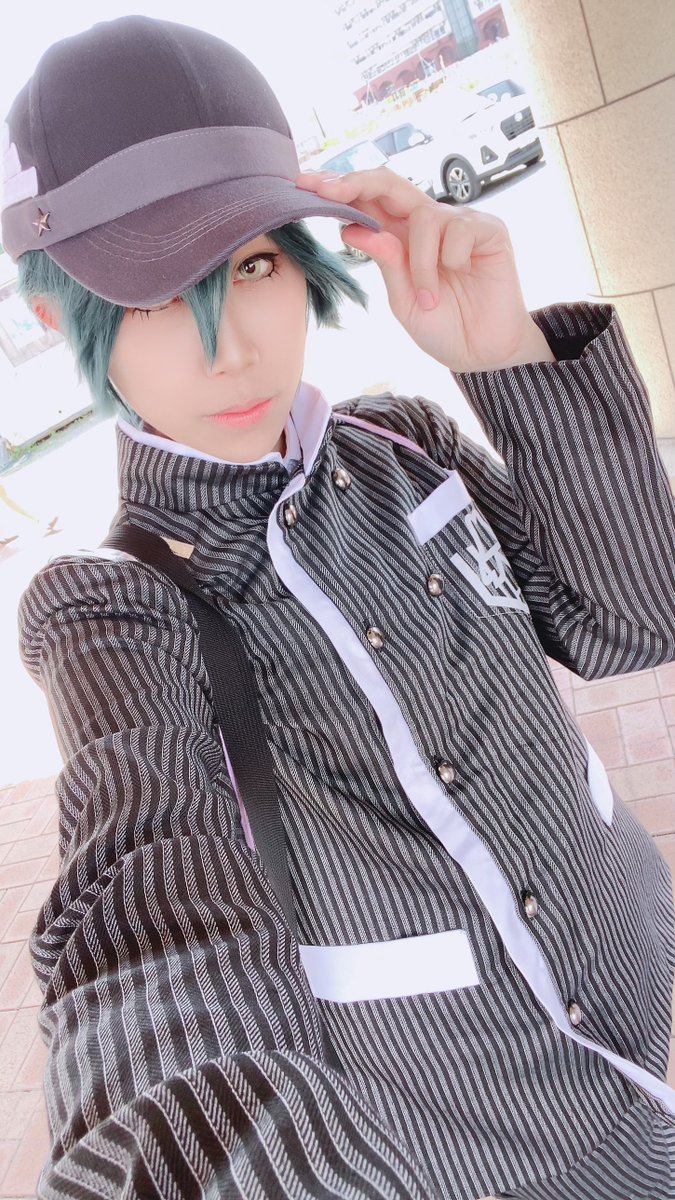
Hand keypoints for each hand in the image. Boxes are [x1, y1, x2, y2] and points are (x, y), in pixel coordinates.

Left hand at [294, 166, 554, 372]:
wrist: (483, 353)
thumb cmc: (442, 326)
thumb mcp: (402, 299)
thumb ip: (385, 262)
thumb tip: (352, 227)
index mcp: (401, 236)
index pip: (367, 200)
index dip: (338, 190)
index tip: (303, 186)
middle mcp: (427, 222)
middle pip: (389, 182)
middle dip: (354, 183)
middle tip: (328, 192)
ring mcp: (459, 222)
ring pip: (425, 216)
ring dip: (420, 262)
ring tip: (429, 297)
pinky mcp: (489, 230)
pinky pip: (459, 230)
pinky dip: (451, 259)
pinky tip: (462, 277)